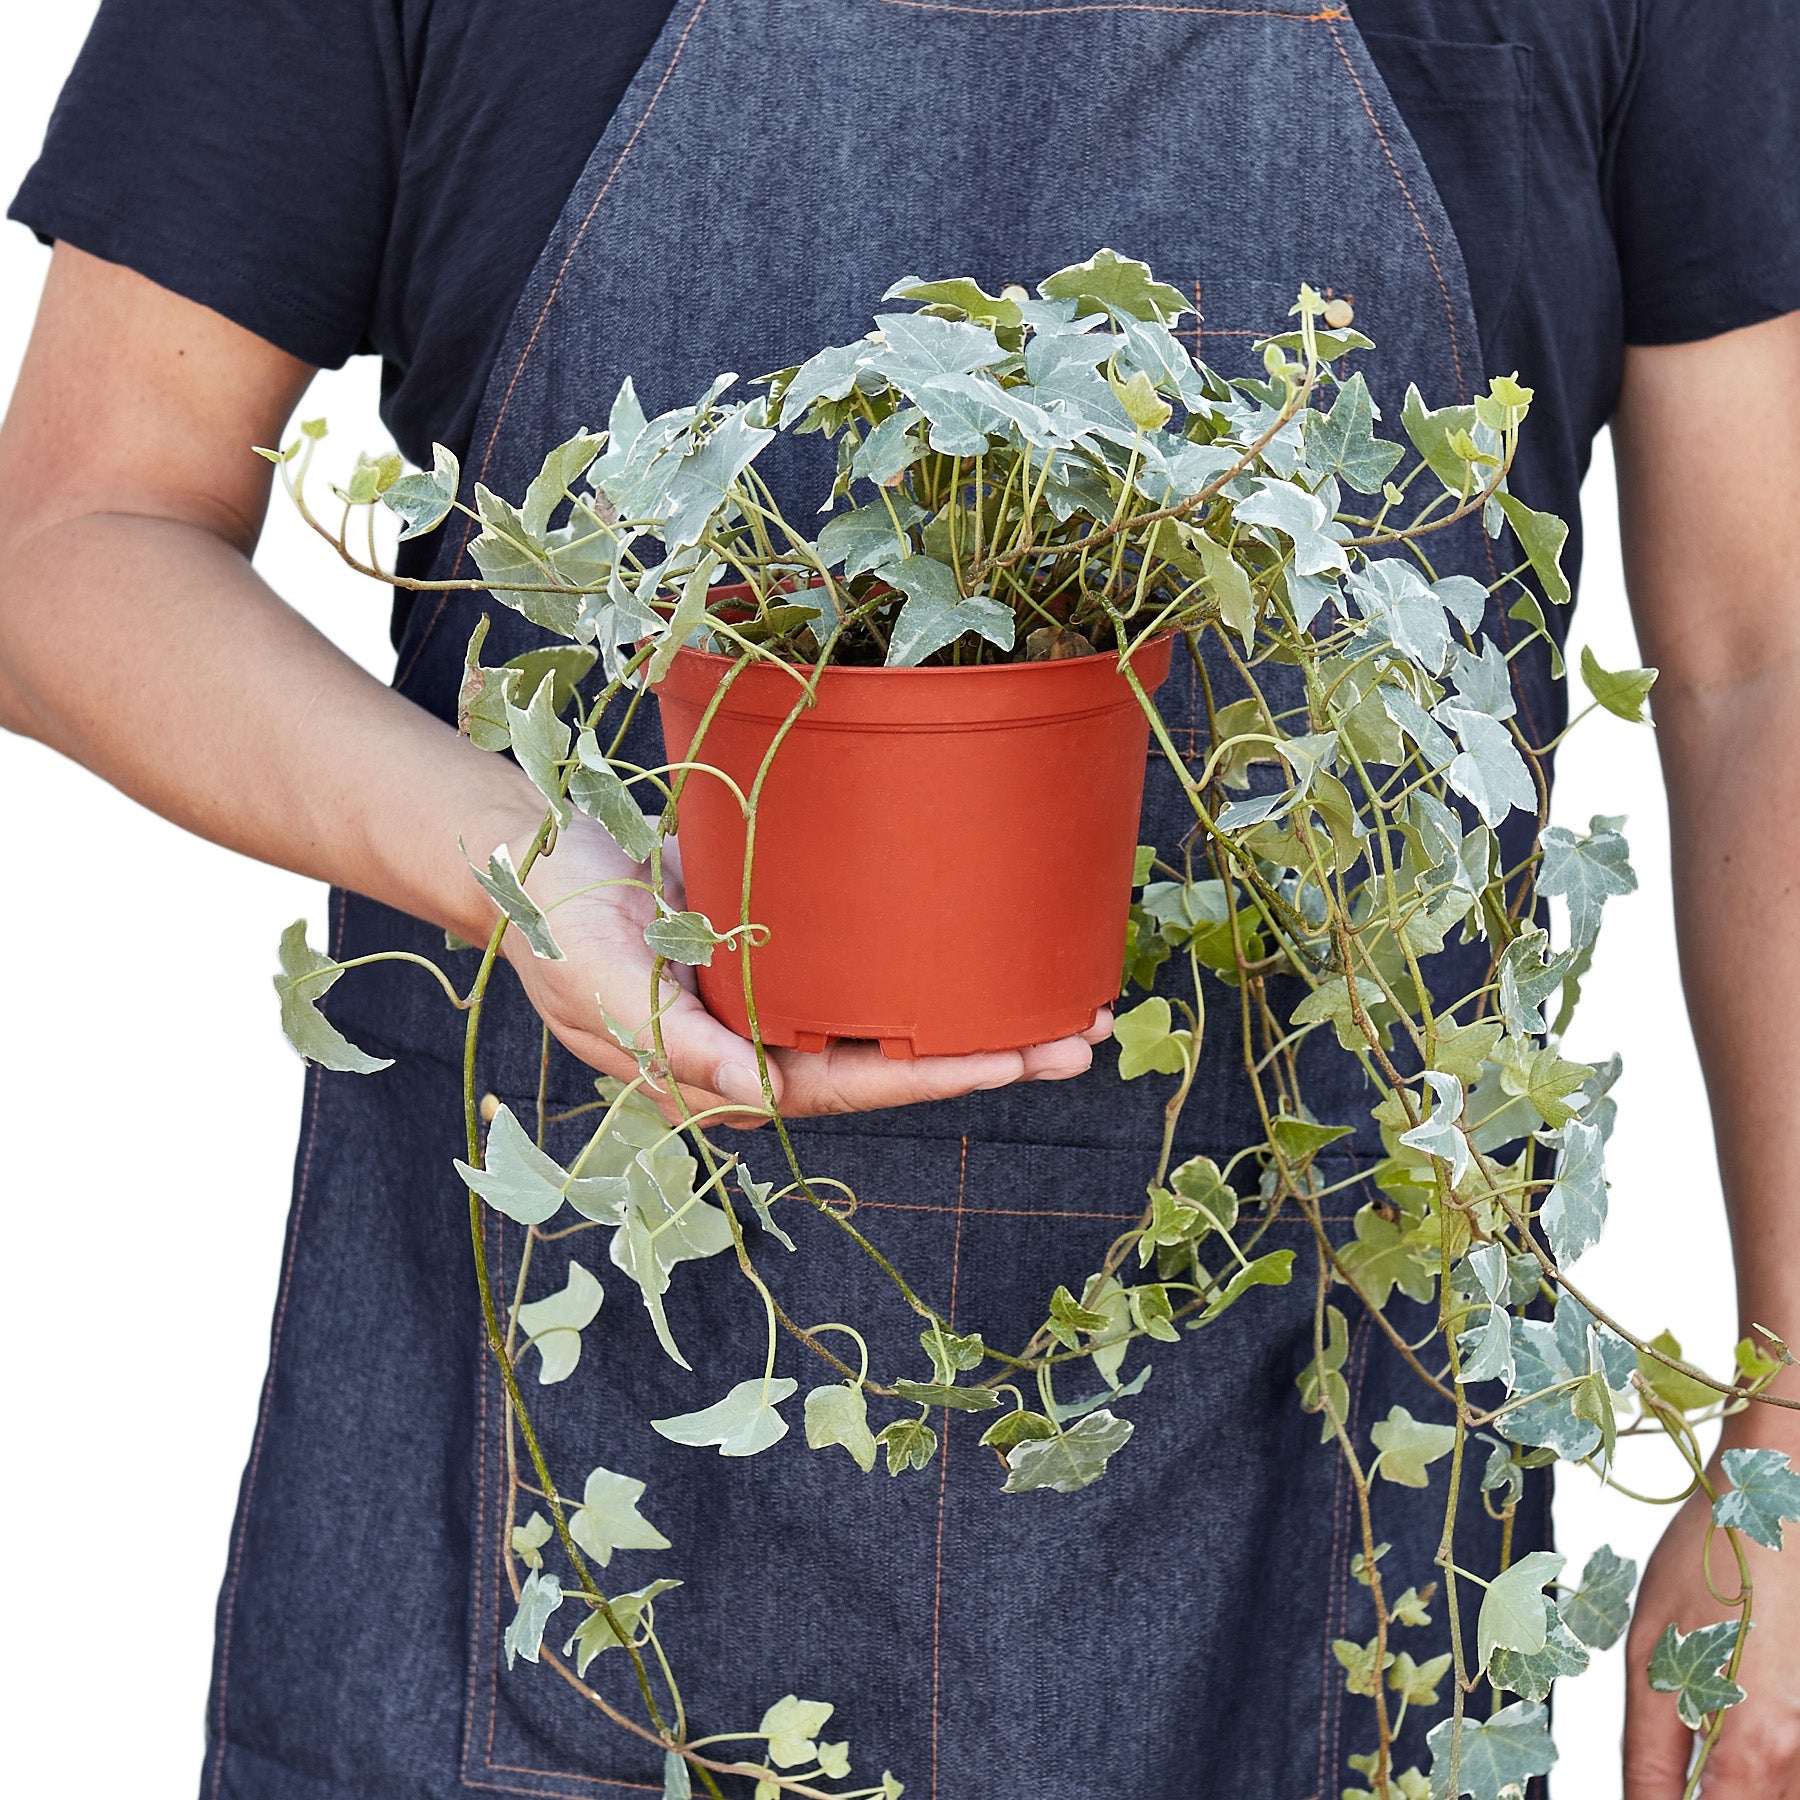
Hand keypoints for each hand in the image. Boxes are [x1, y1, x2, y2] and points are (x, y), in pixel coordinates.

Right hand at [495, 812, 1108, 1127]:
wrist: (528, 855)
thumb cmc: (553, 923)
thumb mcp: (603, 980)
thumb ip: (673, 1039)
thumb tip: (759, 1092)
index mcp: (727, 1073)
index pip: (851, 1086)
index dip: (938, 1071)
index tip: (1019, 1056)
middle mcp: (764, 1043)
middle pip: (893, 1060)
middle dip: (988, 1049)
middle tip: (1084, 1033)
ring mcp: (775, 997)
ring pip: (891, 1011)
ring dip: (973, 1003)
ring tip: (1065, 994)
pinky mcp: (780, 945)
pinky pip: (867, 959)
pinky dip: (927, 955)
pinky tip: (983, 936)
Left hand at [1624, 1411, 1799, 1797]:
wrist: (1775, 1507)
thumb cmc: (1708, 1567)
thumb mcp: (1651, 1655)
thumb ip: (1649, 1755)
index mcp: (1754, 1748)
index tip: (1648, 1799)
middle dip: (1704, 1799)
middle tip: (1673, 1776)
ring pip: (1778, 1798)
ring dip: (1734, 1791)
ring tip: (1694, 1762)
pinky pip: (1793, 1776)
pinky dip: (1762, 1779)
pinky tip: (1727, 1754)